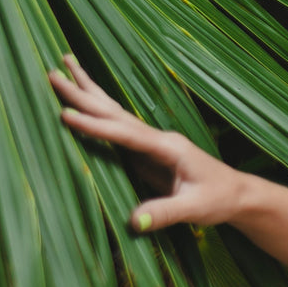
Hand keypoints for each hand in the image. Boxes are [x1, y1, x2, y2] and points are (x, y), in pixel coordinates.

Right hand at [48, 54, 244, 231]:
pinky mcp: (146, 151)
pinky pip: (117, 127)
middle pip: (114, 111)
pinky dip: (98, 111)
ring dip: (89, 90)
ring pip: (114, 111)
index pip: (125, 134)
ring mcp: (152, 141)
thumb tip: (134, 222)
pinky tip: (85, 101)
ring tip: (65, 64)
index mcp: (167, 146)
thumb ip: (165, 213)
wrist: (235, 194)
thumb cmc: (218, 199)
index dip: (95, 126)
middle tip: (52, 72)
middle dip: (83, 92)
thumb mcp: (194, 209)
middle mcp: (157, 137)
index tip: (66, 115)